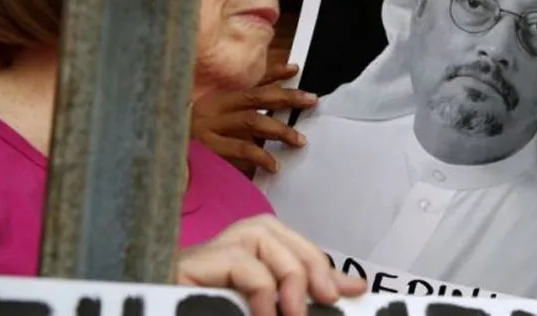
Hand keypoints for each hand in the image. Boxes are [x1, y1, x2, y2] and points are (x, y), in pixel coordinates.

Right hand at [176, 215, 366, 315]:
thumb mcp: (269, 309)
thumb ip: (300, 298)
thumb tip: (349, 288)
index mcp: (238, 261)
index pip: (284, 241)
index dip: (318, 260)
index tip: (351, 290)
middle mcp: (218, 251)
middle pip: (271, 229)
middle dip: (308, 262)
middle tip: (327, 300)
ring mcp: (200, 257)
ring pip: (257, 234)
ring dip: (287, 272)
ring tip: (294, 313)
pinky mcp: (185, 268)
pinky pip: (237, 259)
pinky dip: (261, 287)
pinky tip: (265, 315)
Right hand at [191, 63, 317, 173]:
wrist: (154, 149)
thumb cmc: (184, 139)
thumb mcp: (210, 122)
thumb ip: (235, 120)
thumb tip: (266, 126)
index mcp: (217, 100)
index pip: (250, 83)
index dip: (274, 74)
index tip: (295, 68)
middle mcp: (215, 108)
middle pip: (257, 97)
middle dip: (287, 97)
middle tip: (311, 99)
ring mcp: (211, 127)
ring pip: (252, 121)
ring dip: (280, 128)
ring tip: (299, 139)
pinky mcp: (209, 148)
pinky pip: (240, 150)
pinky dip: (261, 156)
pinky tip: (274, 164)